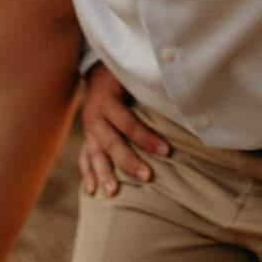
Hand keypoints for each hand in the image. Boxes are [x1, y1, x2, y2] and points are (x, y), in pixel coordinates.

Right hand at [79, 64, 171, 196]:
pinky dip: (88, 173)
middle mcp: (94, 116)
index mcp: (107, 101)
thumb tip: (176, 103)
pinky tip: (92, 190)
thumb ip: (146, 90)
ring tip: (114, 192)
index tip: (166, 151)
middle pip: (112, 143)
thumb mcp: (132, 77)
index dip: (147, 139)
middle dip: (129, 162)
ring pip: (95, 154)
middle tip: (147, 177)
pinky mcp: (86, 136)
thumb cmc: (121, 74)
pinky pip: (84, 156)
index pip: (129, 124)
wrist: (97, 69)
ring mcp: (88, 128)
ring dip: (104, 174)